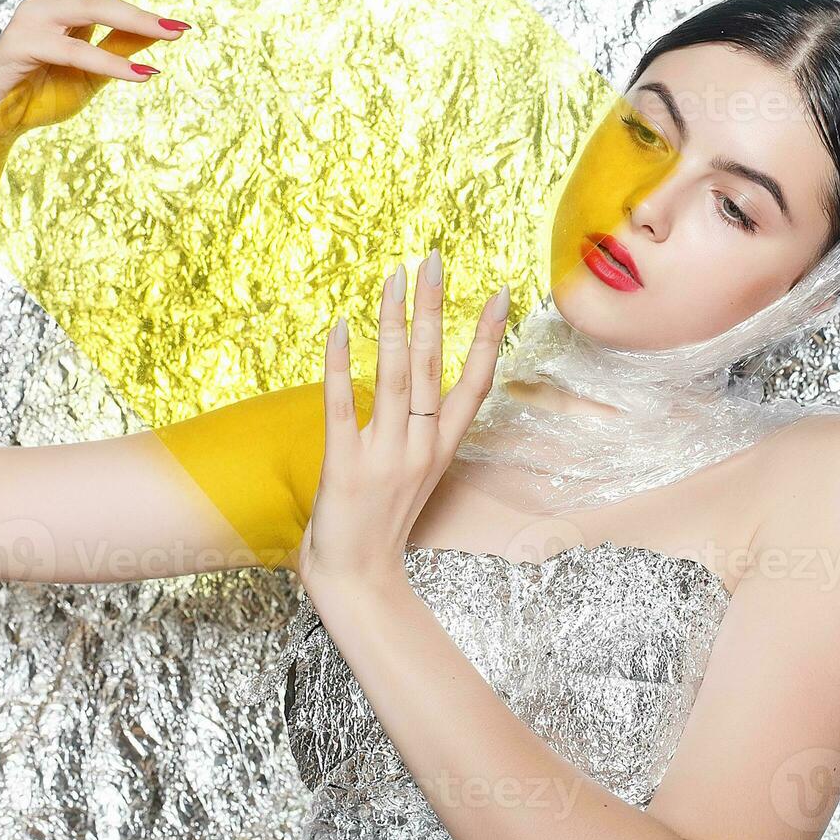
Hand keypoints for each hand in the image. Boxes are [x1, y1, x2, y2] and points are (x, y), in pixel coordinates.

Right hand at [0, 0, 197, 145]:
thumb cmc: (47, 85)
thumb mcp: (100, 68)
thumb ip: (126, 43)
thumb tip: (169, 28)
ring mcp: (37, 15)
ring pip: (96, 6)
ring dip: (140, 18)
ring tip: (178, 31)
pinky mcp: (24, 42)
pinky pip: (76, 50)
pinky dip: (112, 63)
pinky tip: (144, 76)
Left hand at [296, 250, 511, 594]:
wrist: (358, 580)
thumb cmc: (381, 526)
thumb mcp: (413, 475)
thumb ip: (414, 432)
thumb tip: (408, 385)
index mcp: (442, 448)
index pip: (476, 382)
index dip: (489, 336)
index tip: (499, 293)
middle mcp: (421, 447)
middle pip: (435, 364)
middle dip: (433, 306)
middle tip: (431, 259)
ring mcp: (385, 455)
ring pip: (397, 375)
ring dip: (396, 321)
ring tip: (393, 276)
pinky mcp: (344, 465)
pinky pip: (342, 404)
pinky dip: (341, 363)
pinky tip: (341, 326)